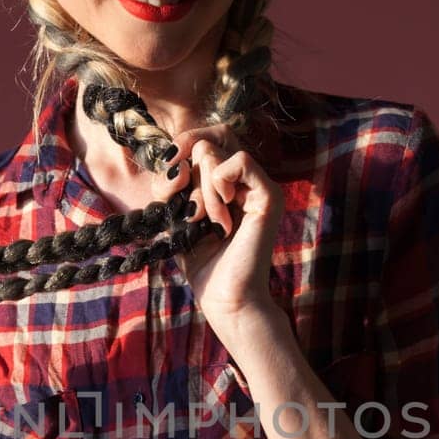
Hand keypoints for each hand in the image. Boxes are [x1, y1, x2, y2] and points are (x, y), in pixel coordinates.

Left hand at [167, 124, 283, 338]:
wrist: (225, 297)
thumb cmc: (202, 263)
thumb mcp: (176, 217)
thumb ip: (171, 186)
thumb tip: (174, 161)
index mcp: (226, 183)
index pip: (202, 141)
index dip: (180, 151)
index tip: (169, 183)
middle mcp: (245, 180)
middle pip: (204, 145)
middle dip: (188, 179)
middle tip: (192, 215)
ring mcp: (259, 185)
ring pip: (216, 153)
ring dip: (201, 191)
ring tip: (209, 223)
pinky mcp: (270, 195)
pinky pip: (240, 160)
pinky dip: (220, 182)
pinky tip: (223, 213)